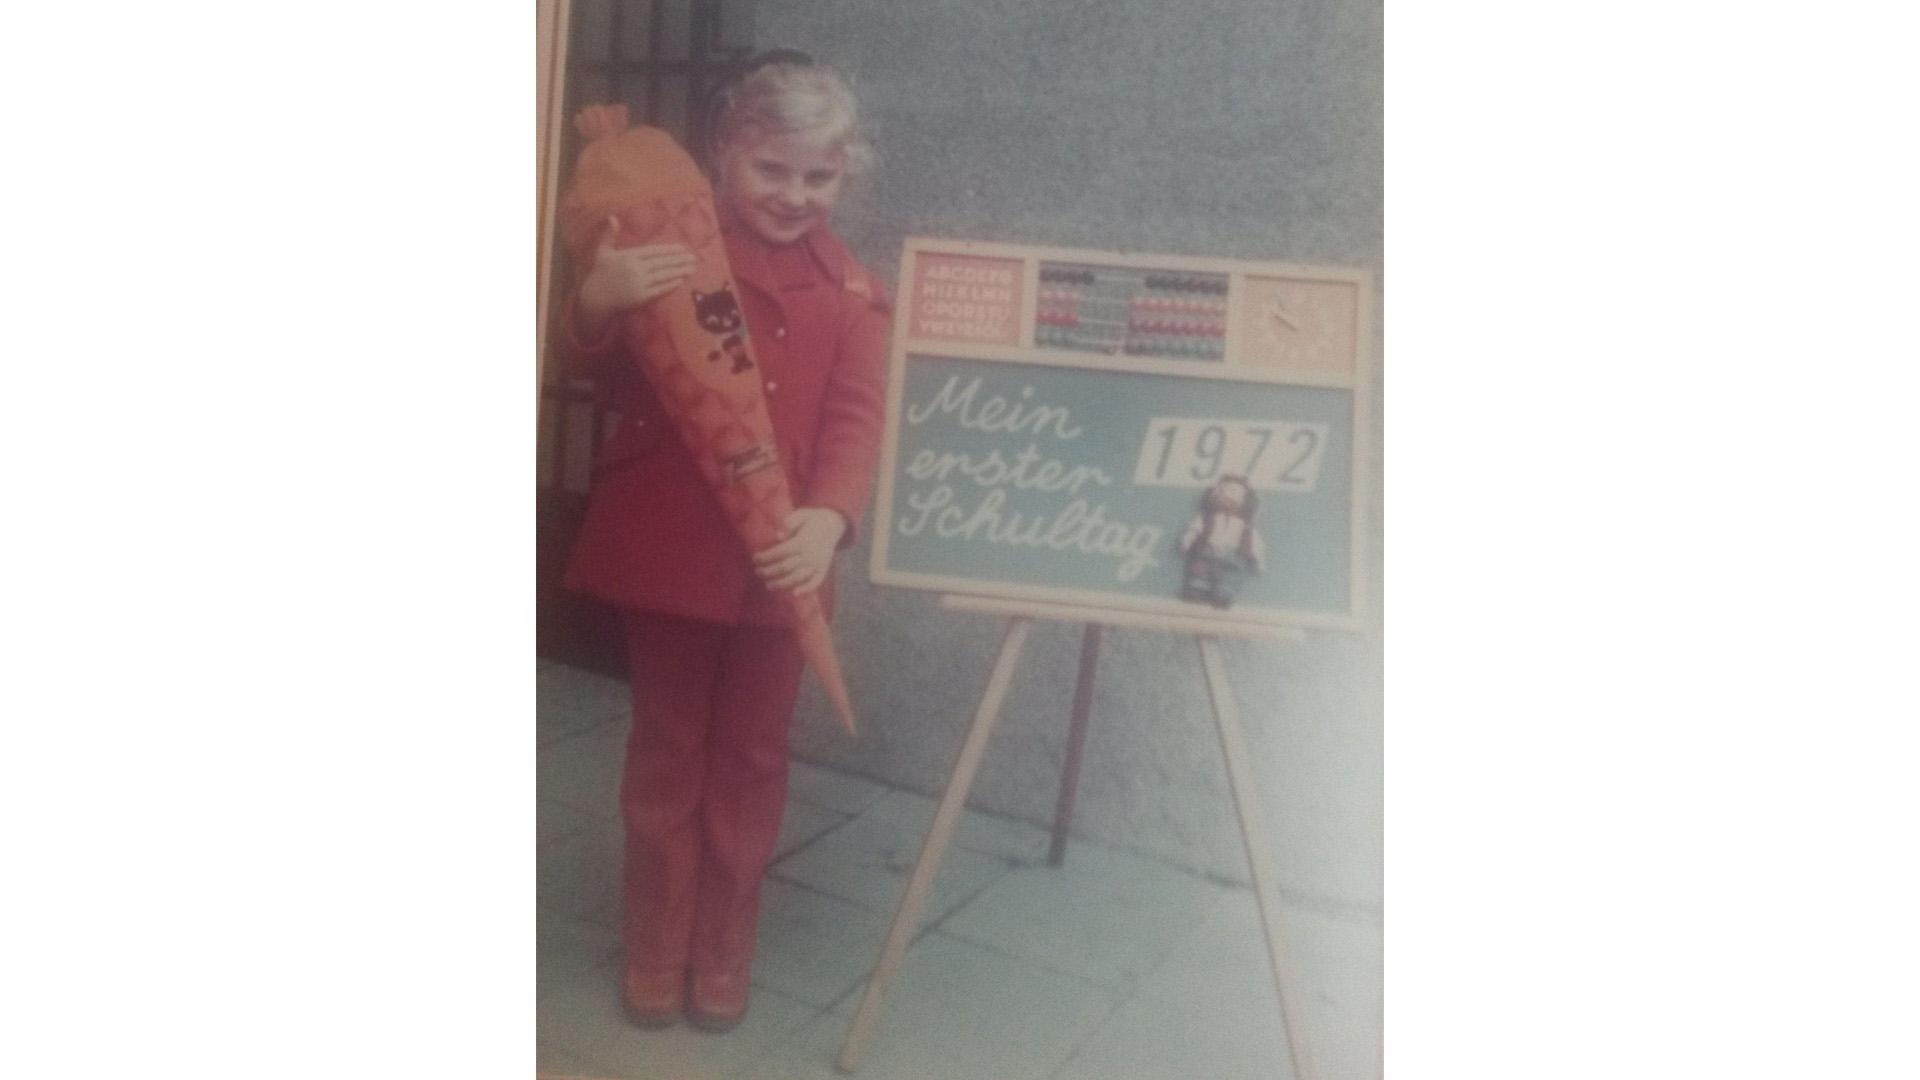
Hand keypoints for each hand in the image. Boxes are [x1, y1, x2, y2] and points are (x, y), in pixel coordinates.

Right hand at [576, 216, 695, 332]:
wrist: (595, 299)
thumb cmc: (599, 274)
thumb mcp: (603, 252)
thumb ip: (609, 235)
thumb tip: (612, 217)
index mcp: (628, 256)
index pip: (653, 251)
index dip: (669, 250)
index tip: (682, 248)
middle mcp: (635, 268)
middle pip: (662, 263)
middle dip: (679, 260)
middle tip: (694, 258)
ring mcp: (639, 283)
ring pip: (663, 275)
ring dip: (679, 272)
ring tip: (692, 268)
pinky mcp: (641, 297)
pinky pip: (659, 290)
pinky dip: (671, 285)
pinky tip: (681, 281)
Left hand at [752, 508, 847, 595]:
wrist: (833, 523)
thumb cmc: (812, 519)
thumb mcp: (801, 514)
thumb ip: (790, 522)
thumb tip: (778, 536)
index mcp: (802, 541)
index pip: (780, 552)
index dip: (766, 557)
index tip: (755, 559)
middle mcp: (809, 554)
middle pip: (785, 567)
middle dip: (769, 571)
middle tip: (758, 572)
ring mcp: (817, 563)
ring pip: (797, 577)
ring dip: (782, 583)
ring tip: (768, 585)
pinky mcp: (823, 569)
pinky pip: (816, 582)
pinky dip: (806, 589)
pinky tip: (794, 594)